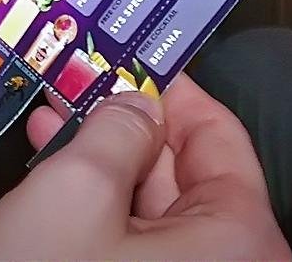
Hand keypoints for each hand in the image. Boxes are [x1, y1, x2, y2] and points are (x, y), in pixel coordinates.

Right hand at [0, 76, 289, 258]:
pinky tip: (53, 164)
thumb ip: (115, 129)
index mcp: (238, 241)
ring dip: (103, 156)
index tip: (133, 50)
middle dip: (128, 121)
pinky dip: (97, 200)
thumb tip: (138, 102)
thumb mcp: (73, 190)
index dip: (174, 89)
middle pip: (186, 172)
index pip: (220, 138)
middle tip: (82, 77)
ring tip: (52, 114)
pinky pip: (134, 239)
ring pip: (152, 205)